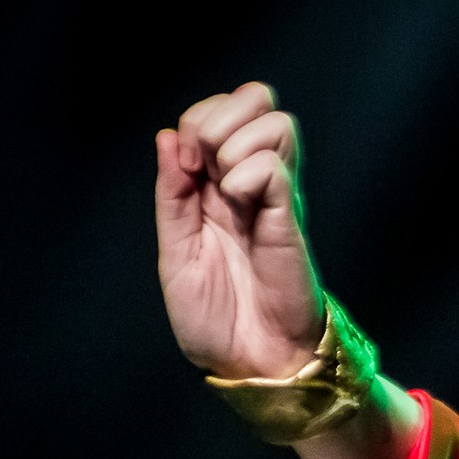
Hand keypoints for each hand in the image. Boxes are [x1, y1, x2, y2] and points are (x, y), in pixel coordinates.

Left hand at [155, 82, 323, 379]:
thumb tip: (169, 137)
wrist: (252, 361)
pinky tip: (240, 203)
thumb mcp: (175, 253)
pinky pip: (274, 166)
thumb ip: (172, 195)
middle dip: (217, 116)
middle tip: (204, 164)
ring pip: (276, 120)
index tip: (185, 167)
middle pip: (255, 97)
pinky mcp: (290, 218)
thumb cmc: (217, 319)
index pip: (216, 111)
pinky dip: (249, 174)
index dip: (196, 122)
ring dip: (237, 141)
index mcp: (220, 187)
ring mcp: (275, 197)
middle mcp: (252, 182)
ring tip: (226, 186)